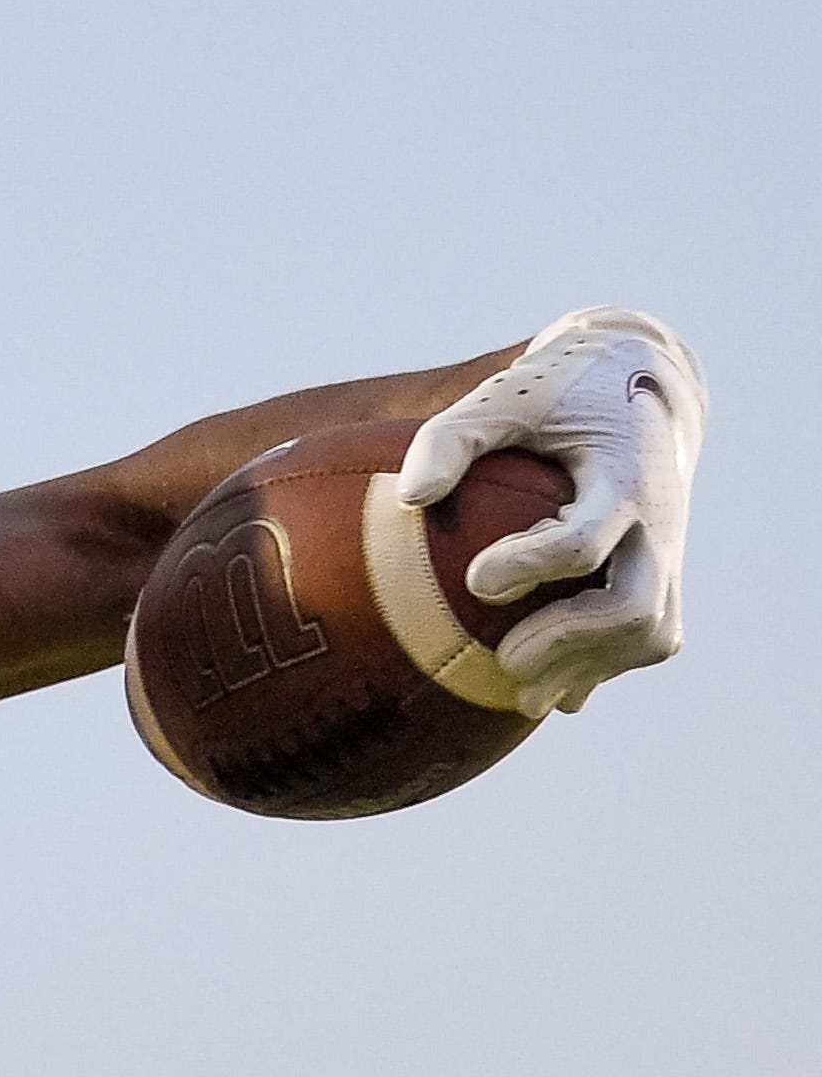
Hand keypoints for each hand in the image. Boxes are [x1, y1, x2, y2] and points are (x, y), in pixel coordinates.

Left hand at [400, 307, 705, 713]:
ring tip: (519, 690)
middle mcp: (656, 520)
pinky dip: (603, 670)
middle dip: (566, 641)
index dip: (532, 566)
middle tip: (503, 658)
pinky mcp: (663, 576)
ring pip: (649, 634)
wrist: (640, 384)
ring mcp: (666, 553)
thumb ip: (454, 437)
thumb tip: (411, 495)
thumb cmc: (555, 395)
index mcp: (622, 475)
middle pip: (633, 606)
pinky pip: (651, 640)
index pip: (586, 541)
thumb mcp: (504, 397)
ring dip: (585, 668)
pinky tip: (548, 691)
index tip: (478, 579)